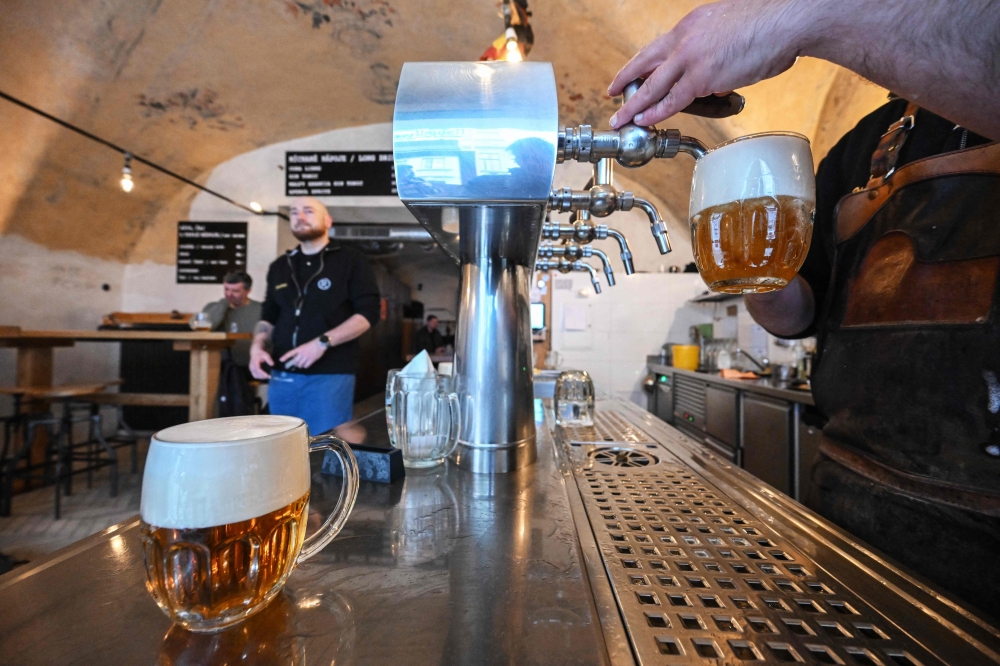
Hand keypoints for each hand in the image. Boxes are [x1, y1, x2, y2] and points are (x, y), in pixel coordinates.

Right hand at [249, 345, 273, 379]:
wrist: (255, 352)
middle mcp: (251, 366)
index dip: (263, 374)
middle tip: (270, 376)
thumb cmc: (261, 353)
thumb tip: (272, 364)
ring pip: (256, 376)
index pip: (258, 370)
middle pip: (257, 374)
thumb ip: (269, 359)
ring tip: (268, 376)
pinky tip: (264, 375)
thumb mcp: (266, 354)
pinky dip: (260, 377)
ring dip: (262, 377)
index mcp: (254, 362)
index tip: (269, 376)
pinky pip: (255, 375)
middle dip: (263, 377)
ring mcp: (251, 369)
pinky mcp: (251, 370)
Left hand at [279, 339, 326, 369]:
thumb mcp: (303, 346)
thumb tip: (296, 358)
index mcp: (299, 348)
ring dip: (300, 366)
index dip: (285, 357)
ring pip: (300, 364)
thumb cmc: (312, 344)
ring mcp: (307, 356)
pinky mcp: (311, 360)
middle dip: (295, 364)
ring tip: (301, 365)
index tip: (281, 360)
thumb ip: (300, 351)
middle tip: (297, 364)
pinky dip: (305, 366)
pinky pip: (306, 366)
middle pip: (295, 361)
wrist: (320, 343)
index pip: (290, 353)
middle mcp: (302, 353)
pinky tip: (306, 365)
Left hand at [609, 0, 802, 128]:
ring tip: (620, 117)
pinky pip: (672, 99)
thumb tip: (715, 86)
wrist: (786, 22)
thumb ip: (717, 58)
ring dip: (634, 103)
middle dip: (626, 78)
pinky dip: (655, 112)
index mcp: (692, 24)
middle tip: (612, 92)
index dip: (643, 61)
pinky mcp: (702, 77)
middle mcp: (686, 38)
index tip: (632, 71)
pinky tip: (643, 120)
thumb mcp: (732, 35)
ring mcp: (691, 57)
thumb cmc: (770, 27)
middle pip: (646, 61)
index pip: (660, 46)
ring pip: (653, 84)